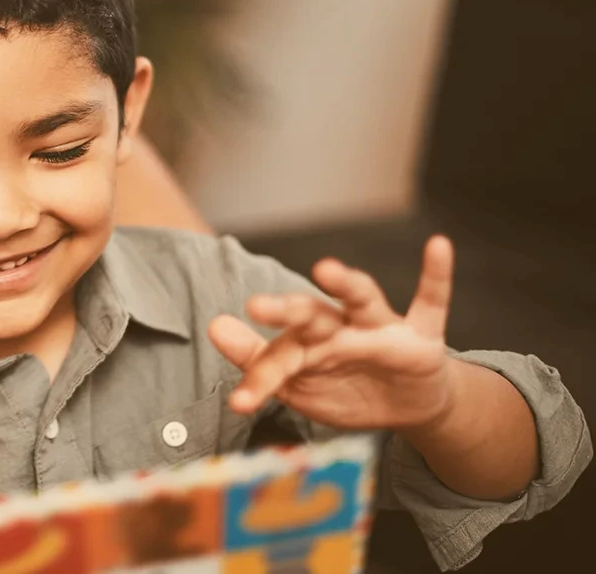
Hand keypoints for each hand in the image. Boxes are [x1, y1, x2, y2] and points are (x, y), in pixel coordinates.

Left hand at [208, 236, 459, 432]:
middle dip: (287, 310)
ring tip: (326, 269)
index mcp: (310, 340)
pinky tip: (438, 246)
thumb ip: (258, 360)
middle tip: (257, 306)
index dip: (261, 377)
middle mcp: (342, 326)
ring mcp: (383, 327)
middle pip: (313, 313)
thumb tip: (214, 326)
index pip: (282, 353)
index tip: (240, 402)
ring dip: (347, 284)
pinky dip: (437, 274)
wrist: (408, 406)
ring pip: (363, 300)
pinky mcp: (423, 336)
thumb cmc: (346, 387)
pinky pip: (432, 300)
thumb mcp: (301, 383)